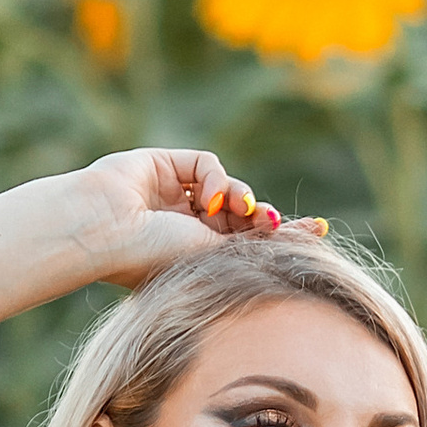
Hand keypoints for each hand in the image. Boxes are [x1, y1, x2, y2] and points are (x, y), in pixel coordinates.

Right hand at [65, 148, 330, 287]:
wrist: (105, 232)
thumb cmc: (151, 261)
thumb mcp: (213, 259)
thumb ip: (251, 248)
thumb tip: (293, 237)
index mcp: (193, 260)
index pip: (247, 244)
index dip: (284, 235)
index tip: (320, 229)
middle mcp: (184, 229)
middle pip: (242, 215)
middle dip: (265, 218)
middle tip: (285, 224)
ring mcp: (174, 196)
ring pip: (229, 189)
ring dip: (243, 198)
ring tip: (242, 212)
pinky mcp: (165, 166)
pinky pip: (208, 166)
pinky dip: (218, 179)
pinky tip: (209, 198)